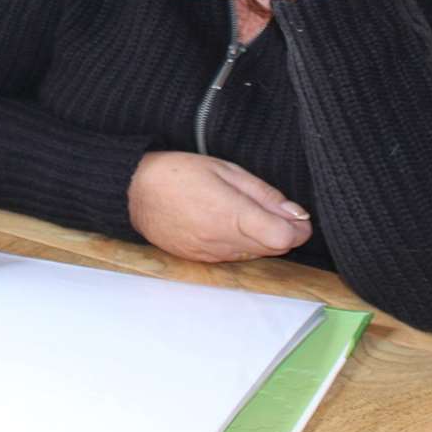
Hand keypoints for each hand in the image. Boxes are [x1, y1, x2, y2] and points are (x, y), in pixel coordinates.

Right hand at [127, 151, 311, 262]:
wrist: (134, 191)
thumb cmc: (178, 173)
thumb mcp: (226, 170)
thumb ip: (264, 195)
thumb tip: (295, 214)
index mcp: (233, 215)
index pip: (285, 238)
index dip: (298, 228)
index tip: (296, 217)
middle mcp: (224, 242)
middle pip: (274, 249)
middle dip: (281, 232)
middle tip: (271, 210)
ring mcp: (211, 255)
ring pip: (254, 256)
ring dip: (259, 239)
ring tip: (242, 213)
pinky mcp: (199, 261)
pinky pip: (232, 258)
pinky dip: (238, 245)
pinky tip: (224, 224)